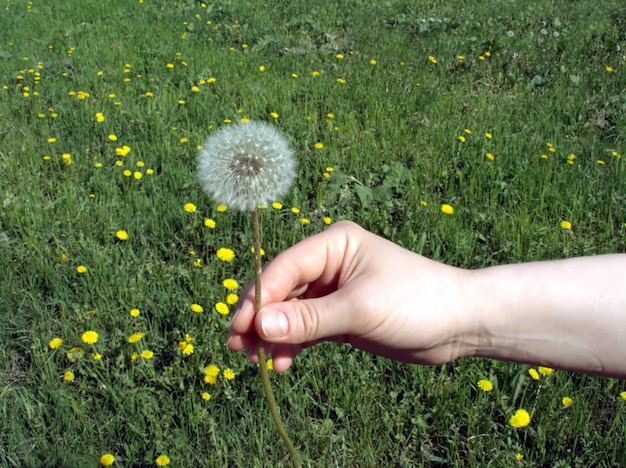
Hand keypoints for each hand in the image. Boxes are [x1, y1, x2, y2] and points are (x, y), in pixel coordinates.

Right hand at [227, 221, 474, 371]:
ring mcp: (333, 291)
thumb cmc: (416, 301)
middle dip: (261, 319)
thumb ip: (309, 318)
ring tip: (259, 362)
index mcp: (334, 244)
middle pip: (281, 290)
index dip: (260, 298)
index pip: (284, 268)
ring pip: (290, 312)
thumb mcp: (360, 309)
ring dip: (273, 335)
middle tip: (239, 350)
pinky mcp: (340, 315)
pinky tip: (283, 363)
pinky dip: (293, 344)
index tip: (241, 328)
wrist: (459, 323)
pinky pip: (306, 329)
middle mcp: (329, 263)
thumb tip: (259, 325)